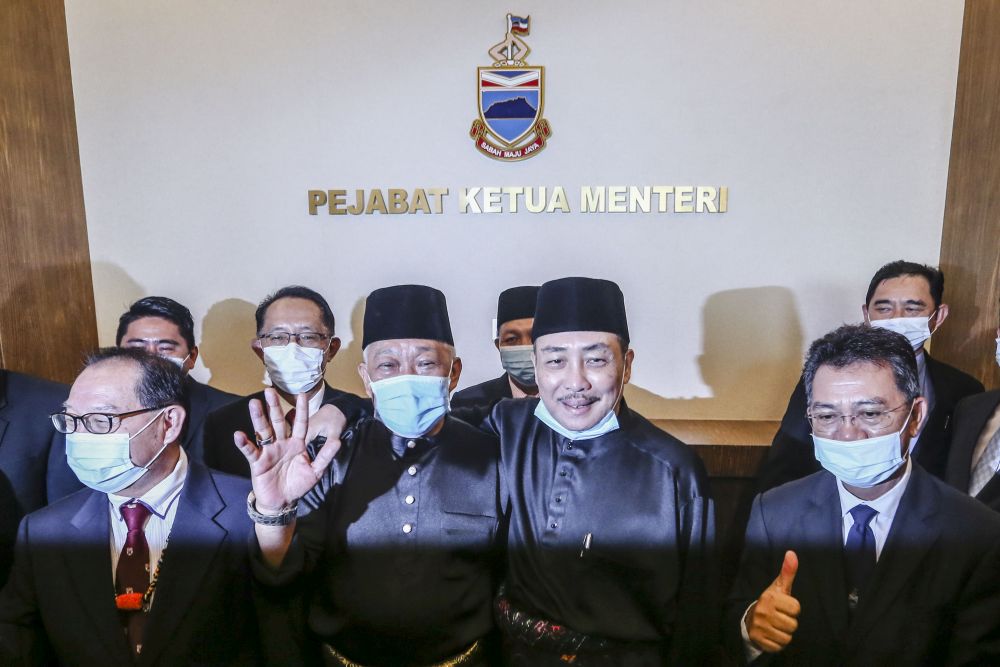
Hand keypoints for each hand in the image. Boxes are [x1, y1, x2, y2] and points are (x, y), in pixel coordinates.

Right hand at [233, 388, 340, 511]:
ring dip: (258, 417)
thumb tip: (338, 441)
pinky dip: (244, 443)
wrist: (283, 501)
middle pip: (277, 422)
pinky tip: (239, 434)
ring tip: (254, 403)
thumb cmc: (298, 484)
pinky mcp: (258, 462)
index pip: (300, 423)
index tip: (302, 394)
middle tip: (269, 390)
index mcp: (297, 443)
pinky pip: (250, 450)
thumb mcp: (315, 471)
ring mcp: (268, 451)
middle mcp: (282, 443)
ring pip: (263, 431)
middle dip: (274, 406)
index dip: (301, 409)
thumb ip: (325, 456)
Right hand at [746, 550, 799, 652]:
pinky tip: (772, 635)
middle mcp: (763, 612)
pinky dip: (778, 643)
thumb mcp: (778, 587)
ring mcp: (760, 627)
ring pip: (787, 637)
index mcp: (770, 598)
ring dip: (784, 634)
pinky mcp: (759, 640)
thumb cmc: (770, 602)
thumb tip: (792, 553)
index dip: (793, 609)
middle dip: (789, 623)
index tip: (784, 607)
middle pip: (793, 625)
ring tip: (776, 626)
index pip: (796, 608)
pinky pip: (779, 647)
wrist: (750, 620)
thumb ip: (787, 572)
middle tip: (780, 618)